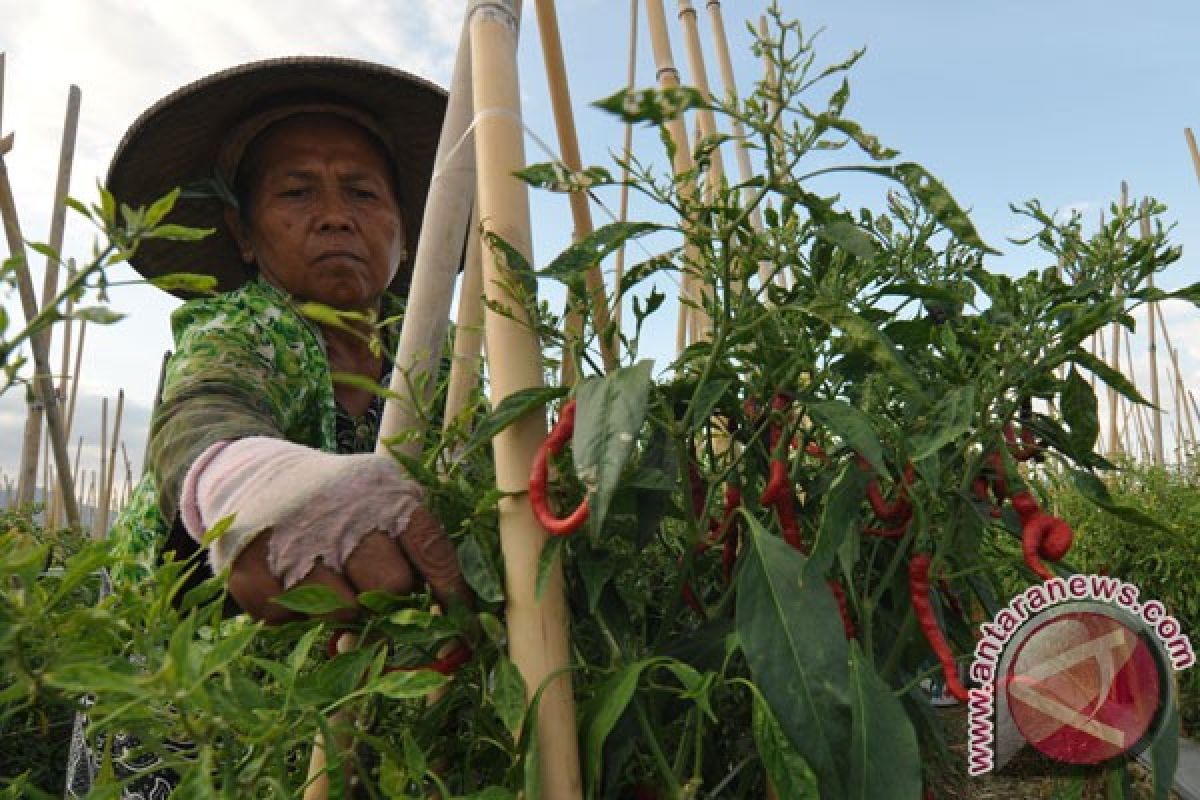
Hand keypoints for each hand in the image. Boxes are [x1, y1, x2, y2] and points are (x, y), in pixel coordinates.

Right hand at [227, 505, 472, 623]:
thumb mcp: (381, 500)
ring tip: (328, 580)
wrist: (251, 475)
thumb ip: (414, 545)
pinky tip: (290, 582)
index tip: (462, 622)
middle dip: (386, 596)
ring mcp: (294, 542)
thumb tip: (449, 612)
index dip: (449, 589)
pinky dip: (295, 612)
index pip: (431, 547)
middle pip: (391, 587)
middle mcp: (342, 513)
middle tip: (368, 584)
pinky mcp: (251, 570)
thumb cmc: (336, 501)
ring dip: (341, 608)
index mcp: (384, 494)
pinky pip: (292, 620)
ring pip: (344, 612)